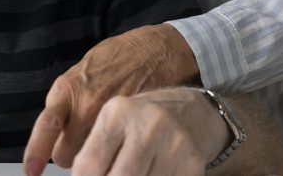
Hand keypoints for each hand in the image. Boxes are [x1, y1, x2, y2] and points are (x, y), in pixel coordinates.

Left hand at [23, 25, 198, 174]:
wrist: (156, 51)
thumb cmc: (118, 58)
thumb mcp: (81, 71)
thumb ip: (66, 101)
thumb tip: (53, 132)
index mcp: (68, 89)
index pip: (47, 126)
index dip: (36, 152)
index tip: (31, 170)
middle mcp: (86, 104)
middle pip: (64, 154)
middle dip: (70, 156)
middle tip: (81, 146)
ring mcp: (109, 117)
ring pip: (88, 159)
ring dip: (93, 156)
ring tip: (105, 141)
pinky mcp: (129, 125)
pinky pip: (112, 152)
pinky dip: (114, 152)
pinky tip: (122, 139)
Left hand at [68, 89, 231, 175]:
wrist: (193, 111)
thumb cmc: (144, 121)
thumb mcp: (114, 123)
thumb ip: (95, 153)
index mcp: (119, 112)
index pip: (90, 164)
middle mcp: (148, 125)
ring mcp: (173, 144)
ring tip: (132, 173)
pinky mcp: (192, 163)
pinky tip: (150, 174)